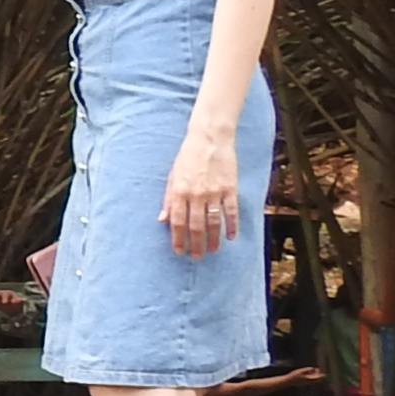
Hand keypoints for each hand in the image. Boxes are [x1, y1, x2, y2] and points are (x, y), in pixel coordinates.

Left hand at [164, 129, 243, 256]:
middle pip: (196, 226)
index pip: (177, 222)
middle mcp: (196, 194)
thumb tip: (162, 221)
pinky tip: (231, 237)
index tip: (179, 251)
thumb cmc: (188, 158)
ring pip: (214, 222)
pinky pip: (232, 211)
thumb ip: (168, 200)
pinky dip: (232, 226)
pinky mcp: (230, 188)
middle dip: (196, 244)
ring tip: (212, 251)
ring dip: (213, 239)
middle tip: (197, 257)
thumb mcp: (172, 177)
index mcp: (179, 191)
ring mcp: (214, 192)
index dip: (178, 239)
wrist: (210, 139)